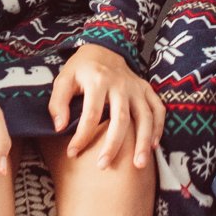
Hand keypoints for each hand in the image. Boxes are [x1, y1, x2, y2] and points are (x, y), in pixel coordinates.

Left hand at [50, 43, 163, 167]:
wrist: (103, 48)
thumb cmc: (81, 70)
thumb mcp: (63, 79)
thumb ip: (58, 102)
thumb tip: (60, 128)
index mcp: (97, 80)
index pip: (91, 113)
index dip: (82, 135)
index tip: (73, 153)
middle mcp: (120, 84)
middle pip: (120, 118)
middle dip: (113, 145)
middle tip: (103, 166)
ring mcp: (136, 87)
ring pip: (144, 116)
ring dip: (142, 142)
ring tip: (138, 165)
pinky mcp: (146, 89)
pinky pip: (158, 109)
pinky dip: (158, 128)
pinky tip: (153, 146)